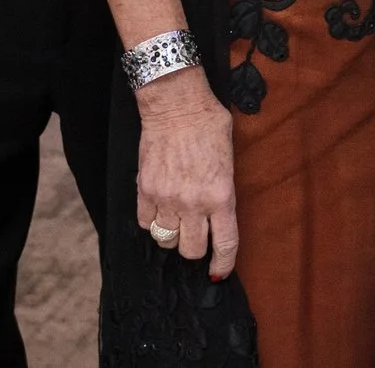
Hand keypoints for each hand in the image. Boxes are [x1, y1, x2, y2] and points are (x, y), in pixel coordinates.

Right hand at [134, 71, 238, 279]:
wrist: (176, 103)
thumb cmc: (208, 124)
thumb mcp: (229, 159)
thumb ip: (224, 190)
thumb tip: (218, 213)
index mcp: (221, 196)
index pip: (225, 244)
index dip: (223, 263)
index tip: (219, 271)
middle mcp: (194, 203)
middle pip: (191, 250)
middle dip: (195, 247)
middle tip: (196, 234)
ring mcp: (167, 198)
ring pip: (166, 240)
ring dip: (172, 234)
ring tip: (176, 219)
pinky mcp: (145, 190)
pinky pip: (146, 223)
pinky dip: (152, 221)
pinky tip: (159, 207)